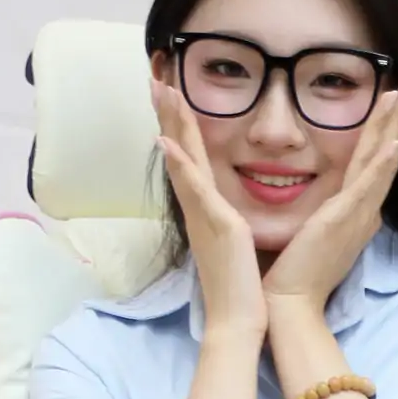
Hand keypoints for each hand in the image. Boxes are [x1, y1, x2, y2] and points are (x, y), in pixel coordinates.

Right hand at [151, 79, 266, 338]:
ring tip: (160, 91)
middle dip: (169, 114)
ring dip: (170, 124)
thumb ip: (228, 221)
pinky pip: (194, 190)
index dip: (181, 127)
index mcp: (207, 209)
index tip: (173, 95)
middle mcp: (200, 207)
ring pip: (183, 160)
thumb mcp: (236, 243)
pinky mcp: (216, 225)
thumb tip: (229, 209)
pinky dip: (179, 165)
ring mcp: (204, 214)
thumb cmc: (241, 287)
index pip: (191, 160)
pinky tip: (165, 143)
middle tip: (156, 78)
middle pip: (181, 151)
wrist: (238, 320)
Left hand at [260, 82, 397, 316]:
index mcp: (357, 212)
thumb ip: (327, 213)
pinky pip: (368, 186)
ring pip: (382, 161)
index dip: (388, 130)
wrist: (291, 303)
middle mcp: (365, 210)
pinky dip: (382, 163)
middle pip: (386, 155)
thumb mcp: (317, 233)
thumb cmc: (297, 273)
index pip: (376, 162)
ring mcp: (358, 215)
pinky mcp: (344, 220)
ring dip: (395, 126)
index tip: (394, 102)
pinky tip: (393, 141)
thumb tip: (329, 201)